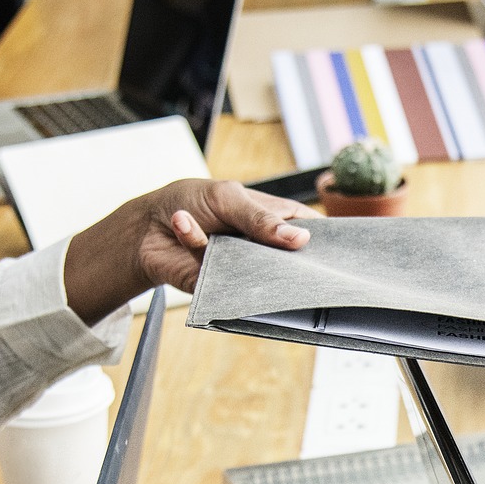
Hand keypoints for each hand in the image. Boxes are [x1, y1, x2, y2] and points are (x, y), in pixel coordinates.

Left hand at [64, 179, 316, 324]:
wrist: (146, 227)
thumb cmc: (191, 202)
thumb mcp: (228, 198)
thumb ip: (262, 218)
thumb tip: (301, 240)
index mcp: (272, 220)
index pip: (308, 230)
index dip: (323, 240)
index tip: (338, 250)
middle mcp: (262, 248)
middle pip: (291, 261)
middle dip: (295, 263)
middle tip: (295, 257)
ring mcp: (242, 269)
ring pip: (260, 276)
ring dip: (246, 259)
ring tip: (227, 239)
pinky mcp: (218, 285)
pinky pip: (217, 275)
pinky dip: (196, 242)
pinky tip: (182, 220)